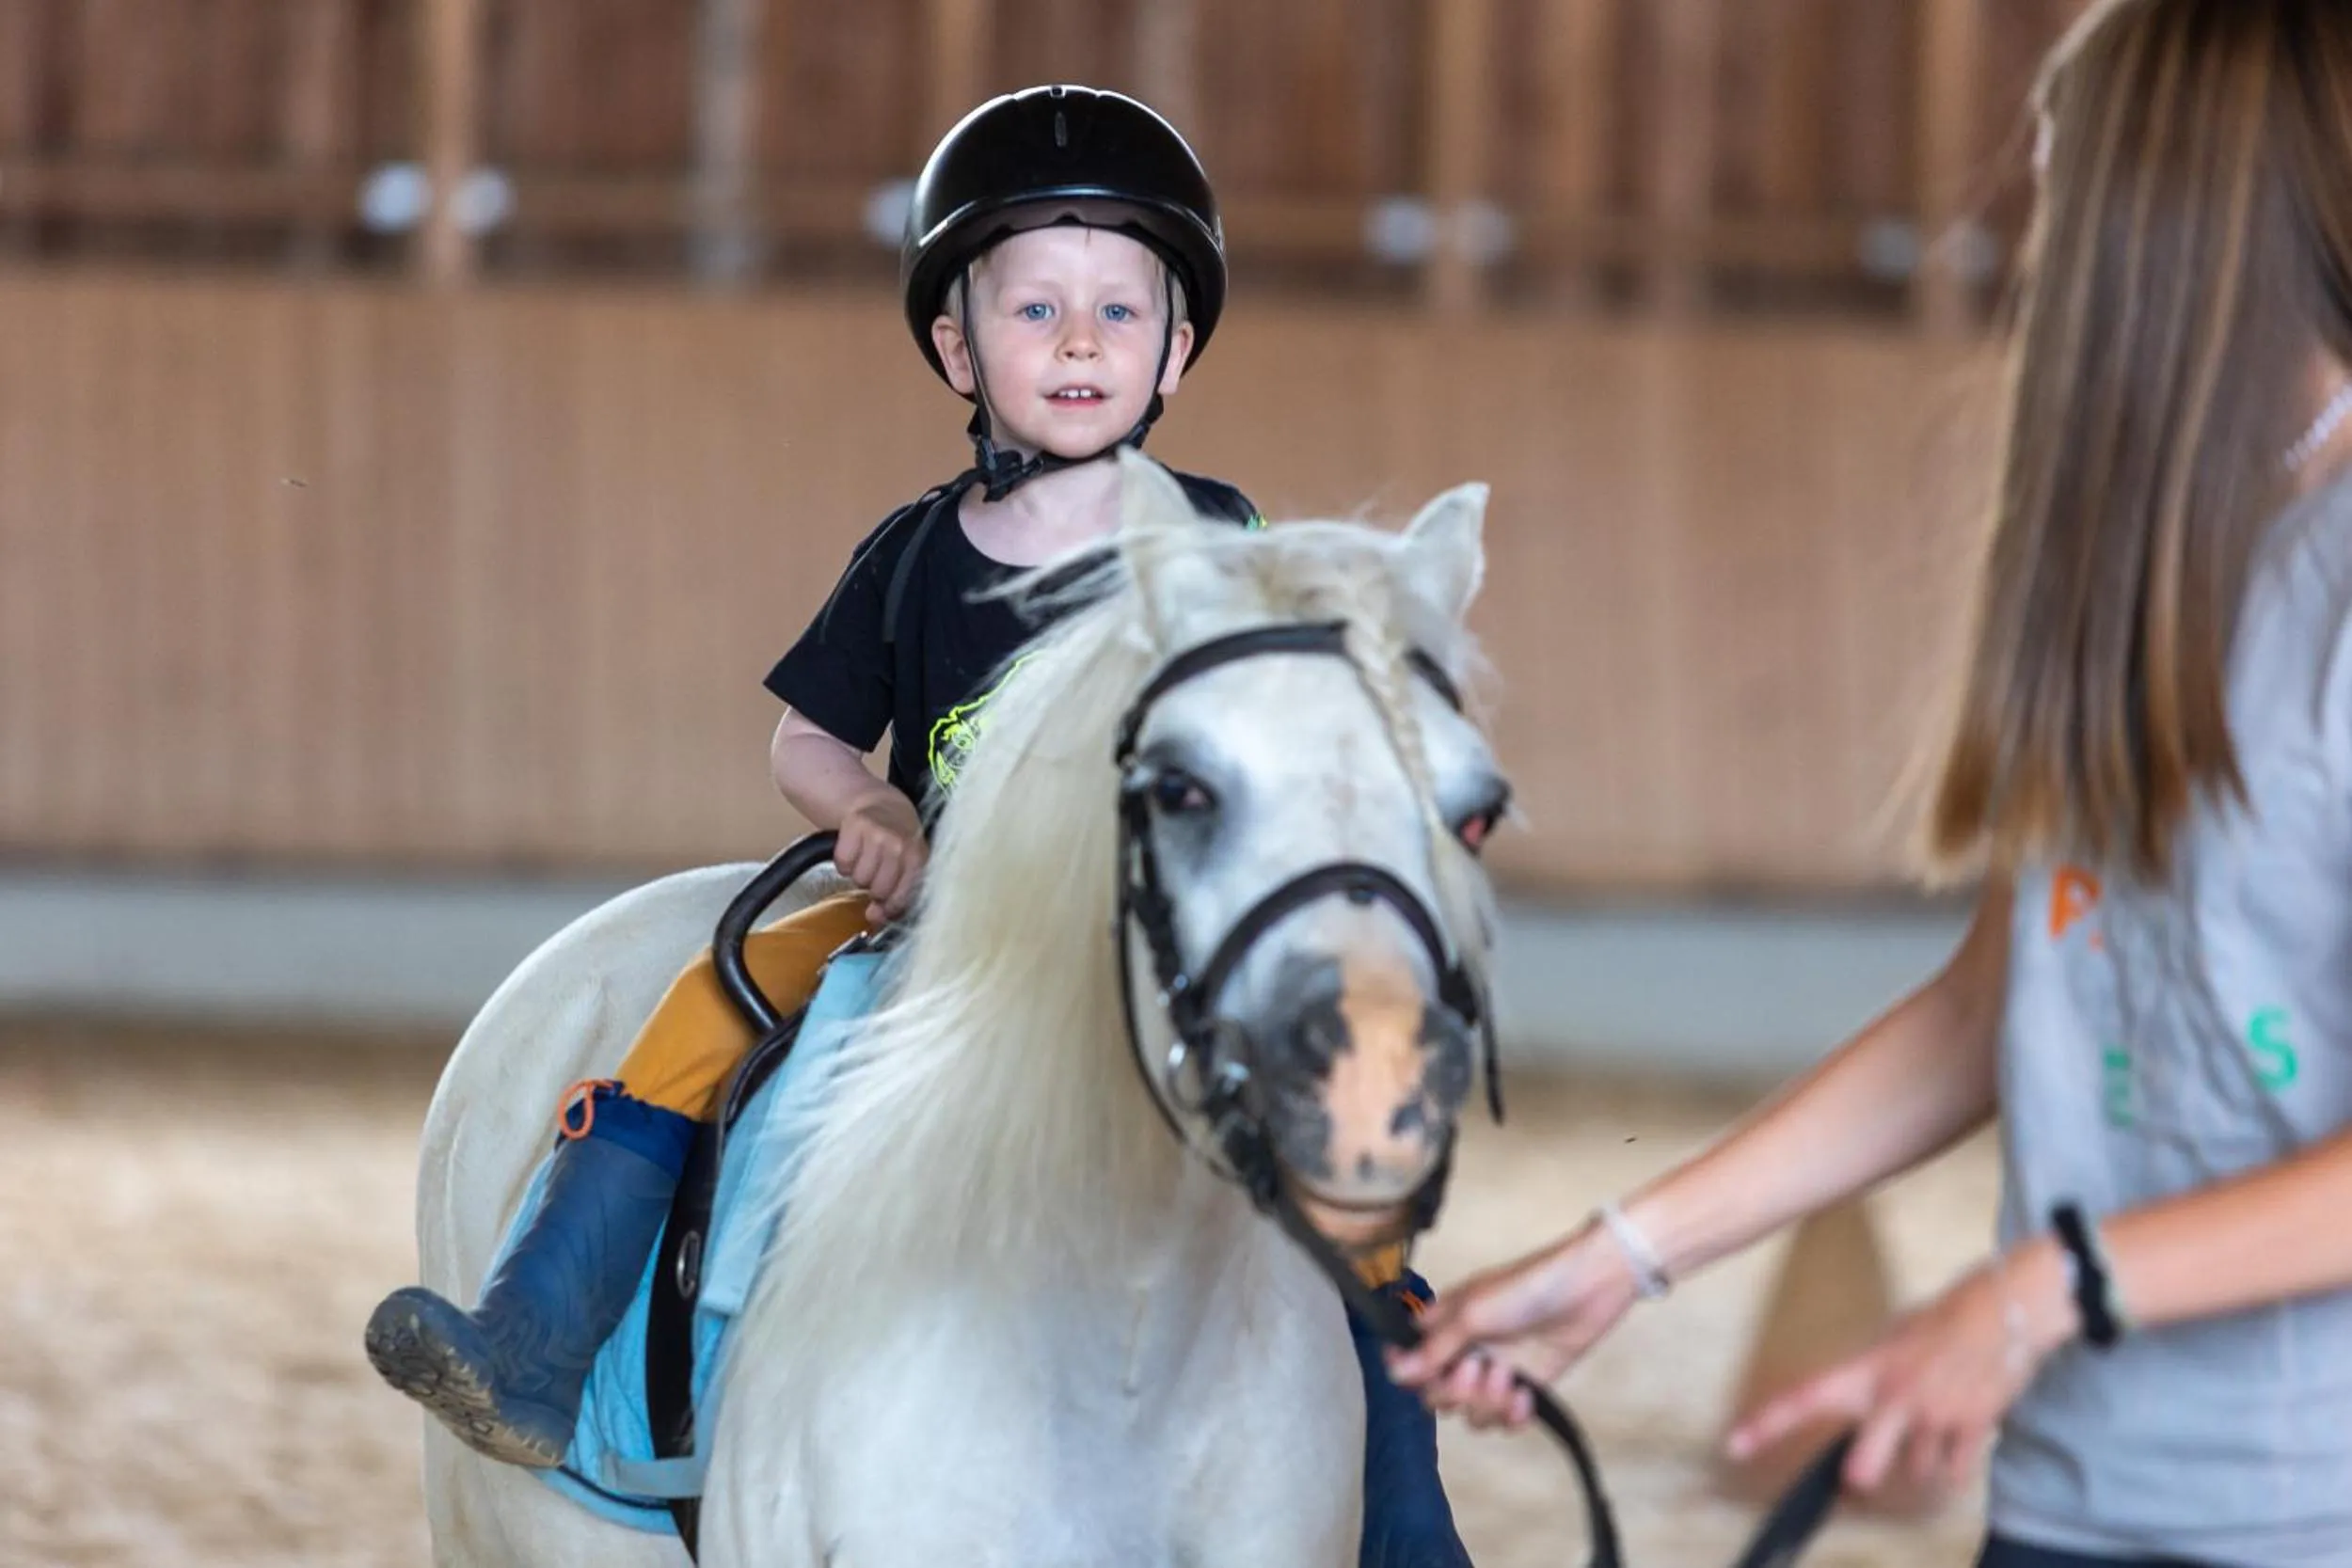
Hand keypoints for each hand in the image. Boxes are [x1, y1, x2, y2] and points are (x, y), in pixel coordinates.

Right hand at [835, 788, 927, 922]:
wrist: (879, 803)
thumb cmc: (896, 840)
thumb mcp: (907, 863)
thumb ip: (897, 894)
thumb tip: (874, 918)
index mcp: (918, 857)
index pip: (903, 897)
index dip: (891, 907)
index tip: (885, 906)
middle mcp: (900, 845)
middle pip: (878, 891)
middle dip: (874, 888)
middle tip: (876, 874)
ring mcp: (878, 834)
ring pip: (859, 878)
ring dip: (859, 874)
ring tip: (866, 860)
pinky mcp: (855, 825)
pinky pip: (843, 863)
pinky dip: (844, 862)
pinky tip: (854, 852)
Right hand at [1383, 1218, 1644, 1429]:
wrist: (1587, 1290)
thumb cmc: (1523, 1291)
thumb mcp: (1472, 1315)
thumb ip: (1434, 1350)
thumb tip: (1394, 1374)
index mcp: (1445, 1324)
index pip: (1410, 1358)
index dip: (1409, 1373)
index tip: (1419, 1376)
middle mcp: (1465, 1350)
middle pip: (1437, 1394)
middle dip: (1455, 1392)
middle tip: (1477, 1370)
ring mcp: (1495, 1371)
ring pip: (1471, 1412)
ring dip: (1488, 1404)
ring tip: (1510, 1380)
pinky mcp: (1525, 1388)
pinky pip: (1504, 1420)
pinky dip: (1512, 1415)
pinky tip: (1526, 1396)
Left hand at [1726, 1238, 2076, 1495]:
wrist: (2006, 1309)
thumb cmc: (1943, 1320)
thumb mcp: (1892, 1339)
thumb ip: (1869, 1375)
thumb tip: (1851, 1402)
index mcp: (1865, 1369)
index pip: (1804, 1397)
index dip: (1766, 1424)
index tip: (1735, 1446)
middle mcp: (1893, 1396)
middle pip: (1863, 1463)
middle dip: (1861, 1474)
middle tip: (1858, 1477)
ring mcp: (1933, 1415)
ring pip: (1915, 1471)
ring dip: (1920, 1459)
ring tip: (1934, 1421)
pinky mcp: (1971, 1427)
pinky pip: (1954, 1472)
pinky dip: (1954, 1464)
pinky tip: (1958, 1434)